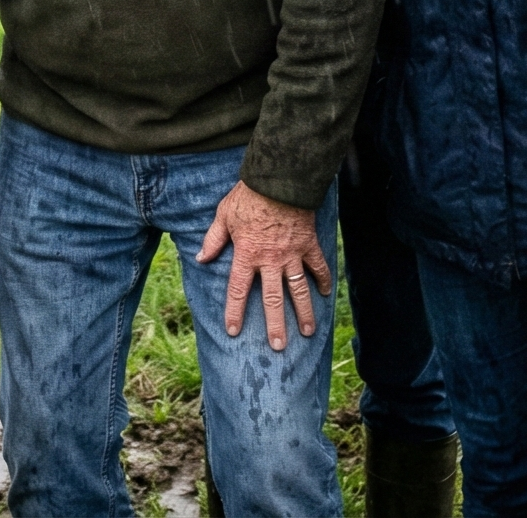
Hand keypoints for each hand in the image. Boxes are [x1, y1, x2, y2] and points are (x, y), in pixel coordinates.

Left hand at [195, 181, 330, 350]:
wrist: (279, 179)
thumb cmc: (248, 196)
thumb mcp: (224, 215)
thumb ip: (213, 239)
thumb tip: (201, 257)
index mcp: (247, 254)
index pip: (239, 290)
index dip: (235, 312)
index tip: (234, 331)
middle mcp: (270, 260)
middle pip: (273, 299)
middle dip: (275, 325)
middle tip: (278, 347)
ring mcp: (292, 254)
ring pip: (298, 289)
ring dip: (303, 312)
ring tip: (307, 331)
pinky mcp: (309, 244)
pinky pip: (318, 266)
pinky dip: (323, 279)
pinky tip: (326, 294)